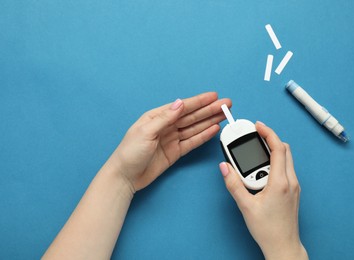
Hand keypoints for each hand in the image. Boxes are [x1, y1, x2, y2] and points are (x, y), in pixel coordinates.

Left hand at [112, 92, 230, 191]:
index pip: (183, 106)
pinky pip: (192, 141)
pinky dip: (203, 136)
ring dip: (210, 121)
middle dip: (210, 109)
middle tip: (226, 104)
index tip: (214, 96)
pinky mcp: (175, 152)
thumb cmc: (129, 152)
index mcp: (157, 117)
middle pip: (192, 116)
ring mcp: (172, 139)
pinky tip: (213, 129)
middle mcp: (166, 126)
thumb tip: (180, 103)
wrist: (125, 176)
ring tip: (224, 115)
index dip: (199, 101)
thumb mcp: (145, 132)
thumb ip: (164, 118)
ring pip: (195, 127)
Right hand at [219, 122, 307, 259]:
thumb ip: (234, 184)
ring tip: (253, 159)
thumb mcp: (246, 206)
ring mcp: (294, 186)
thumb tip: (225, 167)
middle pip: (284, 150)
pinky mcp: (293, 191)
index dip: (268, 133)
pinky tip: (260, 173)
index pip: (278, 148)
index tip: (258, 126)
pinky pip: (285, 170)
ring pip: (286, 159)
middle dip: (269, 140)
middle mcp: (291, 181)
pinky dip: (274, 164)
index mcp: (281, 182)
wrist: (283, 246)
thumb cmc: (268, 229)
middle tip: (254, 137)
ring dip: (271, 153)